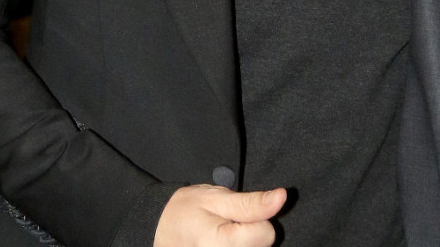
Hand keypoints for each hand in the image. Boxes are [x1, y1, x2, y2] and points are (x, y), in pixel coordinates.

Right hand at [154, 184, 285, 246]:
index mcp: (223, 243)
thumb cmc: (184, 209)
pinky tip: (226, 243)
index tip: (236, 213)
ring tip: (225, 232)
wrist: (158, 228)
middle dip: (251, 231)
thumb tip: (281, 197)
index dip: (256, 217)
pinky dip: (240, 246)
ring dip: (246, 242)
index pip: (267, 233)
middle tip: (228, 222)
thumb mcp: (216, 197)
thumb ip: (251, 203)